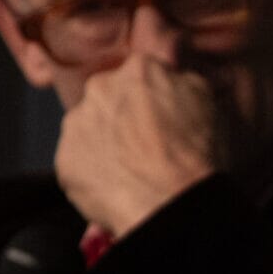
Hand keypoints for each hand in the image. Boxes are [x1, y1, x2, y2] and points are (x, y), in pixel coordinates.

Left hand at [54, 54, 231, 235]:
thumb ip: (182, 81)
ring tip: (131, 171)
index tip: (162, 119)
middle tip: (145, 146)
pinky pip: (78, 163)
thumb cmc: (196, 156)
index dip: (154, 100)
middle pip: (109, 98)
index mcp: (139, 69)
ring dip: (105, 144)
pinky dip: (94, 172)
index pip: (143, 76)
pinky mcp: (64, 159)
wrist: (172, 204)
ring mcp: (77, 124)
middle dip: (123, 117)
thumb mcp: (207, 101)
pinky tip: (117, 187)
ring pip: (89, 129)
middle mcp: (100, 88)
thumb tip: (173, 81)